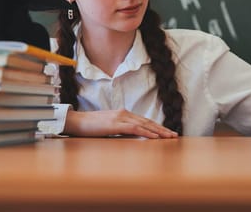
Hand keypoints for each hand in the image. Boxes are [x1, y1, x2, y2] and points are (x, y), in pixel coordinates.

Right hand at [63, 109, 178, 138]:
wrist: (76, 121)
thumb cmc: (90, 126)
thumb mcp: (107, 126)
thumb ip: (119, 129)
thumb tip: (129, 136)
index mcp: (123, 114)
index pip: (144, 120)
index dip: (157, 126)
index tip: (167, 132)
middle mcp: (124, 113)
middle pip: (148, 121)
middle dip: (162, 129)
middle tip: (174, 135)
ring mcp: (120, 118)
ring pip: (145, 125)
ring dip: (159, 131)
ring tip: (169, 137)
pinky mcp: (116, 124)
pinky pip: (135, 129)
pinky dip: (147, 132)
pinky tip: (155, 137)